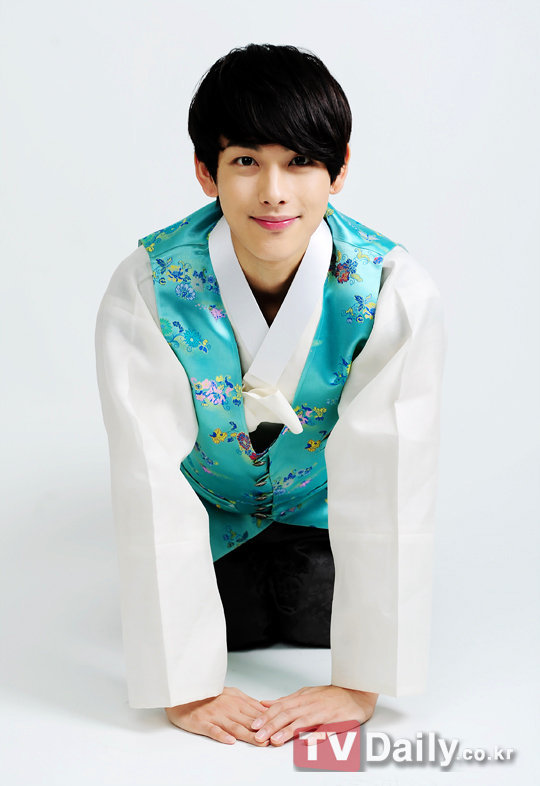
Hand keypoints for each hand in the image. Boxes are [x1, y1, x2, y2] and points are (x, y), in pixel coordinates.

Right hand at [165, 686, 270, 745]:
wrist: (184, 692)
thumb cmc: (208, 693)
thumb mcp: (230, 693)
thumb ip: (246, 701)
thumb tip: (264, 709)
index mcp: (236, 700)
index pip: (256, 712)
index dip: (269, 721)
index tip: (280, 727)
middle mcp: (228, 707)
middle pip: (248, 721)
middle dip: (263, 730)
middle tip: (275, 739)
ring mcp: (215, 715)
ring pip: (234, 726)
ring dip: (248, 735)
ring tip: (259, 742)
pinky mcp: (202, 722)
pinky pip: (213, 730)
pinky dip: (222, 735)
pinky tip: (229, 741)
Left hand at [250, 685, 377, 745]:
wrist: (357, 692)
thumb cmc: (330, 695)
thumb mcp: (305, 694)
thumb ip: (285, 701)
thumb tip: (265, 703)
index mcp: (302, 698)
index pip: (280, 707)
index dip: (266, 716)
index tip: (254, 725)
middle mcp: (310, 704)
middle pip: (288, 714)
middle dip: (272, 726)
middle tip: (259, 736)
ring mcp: (324, 713)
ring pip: (304, 722)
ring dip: (288, 731)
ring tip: (276, 740)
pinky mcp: (337, 721)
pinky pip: (326, 730)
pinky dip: (316, 736)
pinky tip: (307, 743)